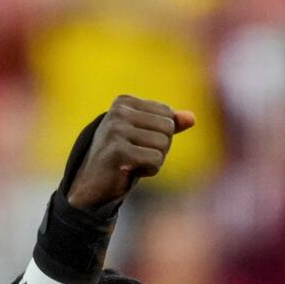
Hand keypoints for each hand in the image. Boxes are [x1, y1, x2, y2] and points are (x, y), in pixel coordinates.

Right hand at [66, 97, 196, 212]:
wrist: (92, 182)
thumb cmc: (122, 156)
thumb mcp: (144, 134)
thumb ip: (168, 124)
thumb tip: (192, 118)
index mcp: (125, 101)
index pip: (167, 113)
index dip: (161, 134)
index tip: (139, 141)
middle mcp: (119, 111)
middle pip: (168, 128)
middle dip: (160, 147)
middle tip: (137, 154)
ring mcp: (116, 130)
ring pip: (163, 144)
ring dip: (155, 159)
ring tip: (133, 161)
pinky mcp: (118, 150)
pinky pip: (156, 160)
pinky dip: (149, 170)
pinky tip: (131, 169)